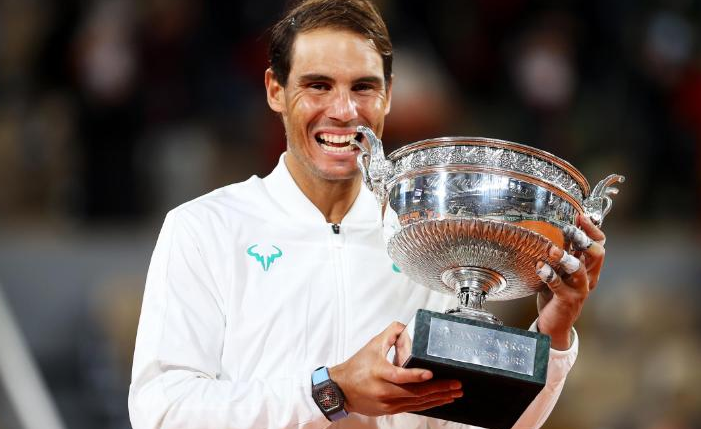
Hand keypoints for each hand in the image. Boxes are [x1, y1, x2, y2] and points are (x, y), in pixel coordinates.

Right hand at [329, 322, 462, 415]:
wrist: (340, 390)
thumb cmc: (356, 368)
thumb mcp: (372, 346)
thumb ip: (390, 334)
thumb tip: (405, 326)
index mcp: (379, 373)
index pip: (400, 376)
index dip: (417, 375)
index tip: (431, 373)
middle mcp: (384, 390)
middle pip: (415, 393)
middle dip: (439, 389)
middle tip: (456, 385)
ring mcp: (388, 403)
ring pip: (417, 403)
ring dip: (438, 398)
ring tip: (453, 394)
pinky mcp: (390, 410)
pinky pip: (413, 408)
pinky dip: (428, 404)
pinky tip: (439, 401)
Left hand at [535, 214, 605, 349]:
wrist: (555, 324)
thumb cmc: (556, 293)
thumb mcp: (561, 271)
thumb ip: (562, 253)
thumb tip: (554, 228)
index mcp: (589, 268)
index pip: (600, 244)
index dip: (592, 229)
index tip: (580, 216)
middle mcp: (588, 277)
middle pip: (597, 254)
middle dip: (584, 240)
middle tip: (569, 230)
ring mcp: (579, 290)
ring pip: (580, 271)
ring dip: (566, 258)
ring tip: (552, 250)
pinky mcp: (567, 300)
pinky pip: (559, 286)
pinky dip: (549, 275)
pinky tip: (539, 267)